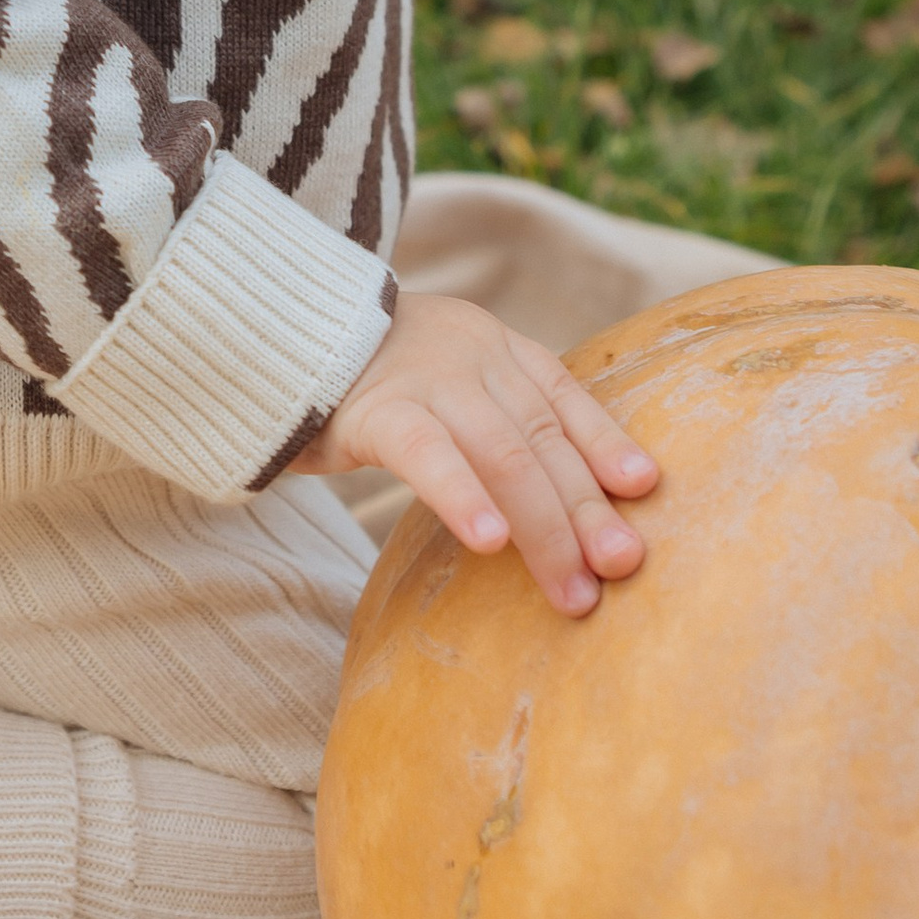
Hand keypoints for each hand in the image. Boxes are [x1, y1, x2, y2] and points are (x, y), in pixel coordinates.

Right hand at [291, 293, 658, 615]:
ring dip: (544, 525)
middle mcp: (470, 355)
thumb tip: (571, 502)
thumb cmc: (369, 379)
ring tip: (571, 587)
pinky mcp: (373, 409)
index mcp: (492, 347)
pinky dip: (464, 497)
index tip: (644, 490)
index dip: (605, 442)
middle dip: (586, 507)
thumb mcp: (445, 384)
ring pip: (503, 452)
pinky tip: (489, 541)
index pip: (562, 396)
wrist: (274, 330)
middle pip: (543, 437)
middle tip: (619, 569)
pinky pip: (427, 454)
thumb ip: (497, 421)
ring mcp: (425, 378)